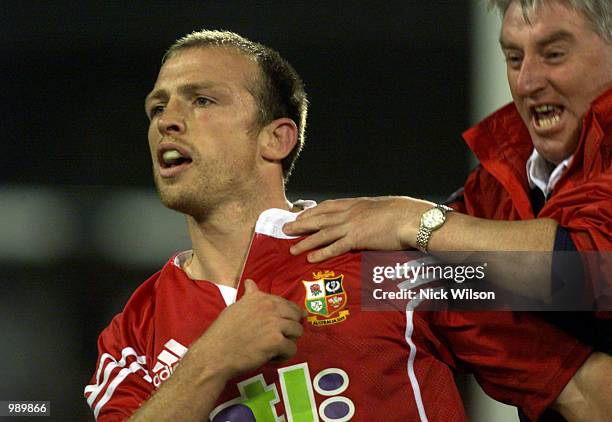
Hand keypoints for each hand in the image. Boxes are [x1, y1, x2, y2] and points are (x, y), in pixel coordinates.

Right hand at [128, 280, 304, 420]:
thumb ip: (249, 296)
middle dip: (292, 327)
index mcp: (260, 298)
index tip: (286, 323)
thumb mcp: (235, 307)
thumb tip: (250, 282)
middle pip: (296, 315)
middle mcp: (270, 307)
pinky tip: (273, 357)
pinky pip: (292, 348)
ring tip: (277, 348)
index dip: (289, 314)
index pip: (287, 303)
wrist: (215, 353)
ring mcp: (275, 324)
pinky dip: (284, 355)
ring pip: (298, 331)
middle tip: (281, 338)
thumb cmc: (223, 332)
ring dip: (289, 341)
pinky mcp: (276, 341)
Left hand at [283, 196, 432, 261]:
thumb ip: (368, 212)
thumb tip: (366, 218)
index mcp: (355, 203)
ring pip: (322, 233)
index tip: (300, 215)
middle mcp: (349, 213)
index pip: (327, 206)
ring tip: (291, 248)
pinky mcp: (357, 239)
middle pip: (319, 218)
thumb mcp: (380, 207)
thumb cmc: (401, 213)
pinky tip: (311, 258)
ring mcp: (351, 225)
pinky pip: (335, 247)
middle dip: (301, 224)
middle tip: (285, 228)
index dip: (312, 211)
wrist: (410, 217)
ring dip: (305, 241)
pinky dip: (321, 253)